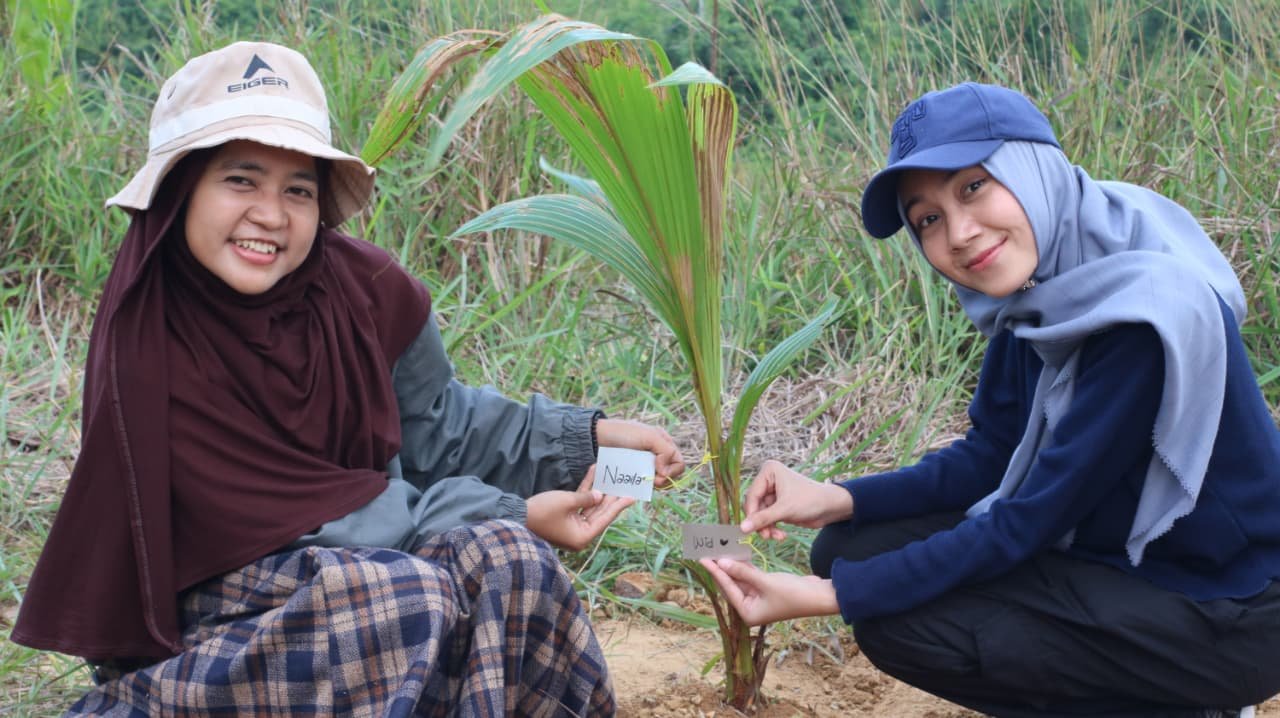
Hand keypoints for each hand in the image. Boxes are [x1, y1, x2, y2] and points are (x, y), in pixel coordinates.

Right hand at [526, 469, 633, 550]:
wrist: (515, 516)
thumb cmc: (541, 512)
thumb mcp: (566, 502)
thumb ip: (586, 498)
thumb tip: (600, 496)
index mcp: (582, 537)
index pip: (605, 519)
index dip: (619, 506)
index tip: (632, 497)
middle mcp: (579, 534)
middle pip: (599, 512)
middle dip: (610, 496)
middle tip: (624, 483)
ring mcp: (571, 527)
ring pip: (590, 506)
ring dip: (597, 490)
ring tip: (609, 474)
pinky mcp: (564, 518)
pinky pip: (579, 503)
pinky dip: (584, 490)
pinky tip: (592, 474)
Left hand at [595, 418, 684, 486]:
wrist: (599, 438)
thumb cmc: (624, 433)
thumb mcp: (649, 436)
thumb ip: (664, 451)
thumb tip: (665, 473)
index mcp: (665, 443)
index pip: (679, 463)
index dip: (673, 472)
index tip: (660, 474)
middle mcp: (658, 454)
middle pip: (671, 474)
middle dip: (664, 480)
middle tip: (653, 482)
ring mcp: (646, 464)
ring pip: (658, 481)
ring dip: (654, 484)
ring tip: (645, 482)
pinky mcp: (635, 472)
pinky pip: (645, 483)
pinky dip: (643, 485)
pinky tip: (637, 484)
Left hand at [699, 558, 838, 625]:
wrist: (820, 596)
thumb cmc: (794, 594)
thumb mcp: (767, 583)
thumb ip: (744, 572)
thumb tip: (722, 563)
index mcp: (748, 613)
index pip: (728, 589)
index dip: (716, 572)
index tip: (703, 559)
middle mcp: (751, 608)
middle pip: (731, 584)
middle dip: (721, 568)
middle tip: (708, 552)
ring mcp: (758, 599)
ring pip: (740, 578)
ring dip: (732, 565)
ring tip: (719, 549)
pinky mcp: (766, 589)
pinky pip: (751, 576)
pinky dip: (745, 566)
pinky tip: (736, 553)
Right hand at [741, 460, 852, 539]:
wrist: (830, 508)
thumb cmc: (810, 500)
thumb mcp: (784, 510)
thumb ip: (762, 519)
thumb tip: (742, 528)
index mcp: (769, 472)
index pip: (752, 495)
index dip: (751, 513)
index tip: (749, 529)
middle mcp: (769, 480)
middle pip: (754, 505)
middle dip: (760, 522)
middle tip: (765, 536)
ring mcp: (773, 493)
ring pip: (760, 514)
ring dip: (766, 527)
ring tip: (775, 537)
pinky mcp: (777, 505)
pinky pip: (767, 518)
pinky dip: (772, 527)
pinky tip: (780, 535)